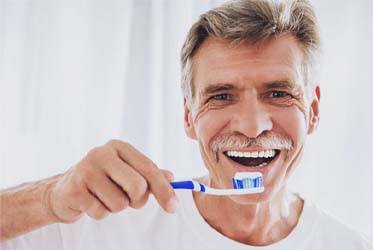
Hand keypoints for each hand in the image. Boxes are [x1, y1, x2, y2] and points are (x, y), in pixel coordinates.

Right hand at [46, 140, 177, 222]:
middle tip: (128, 200)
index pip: (148, 168)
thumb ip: (149, 174)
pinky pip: (101, 212)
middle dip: (137, 200)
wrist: (63, 191)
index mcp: (118, 147)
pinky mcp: (74, 190)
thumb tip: (171, 178)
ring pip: (120, 204)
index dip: (164, 189)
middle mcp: (101, 153)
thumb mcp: (126, 172)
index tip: (173, 207)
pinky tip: (91, 203)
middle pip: (138, 186)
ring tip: (104, 198)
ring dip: (116, 207)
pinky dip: (101, 213)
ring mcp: (85, 170)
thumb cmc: (102, 181)